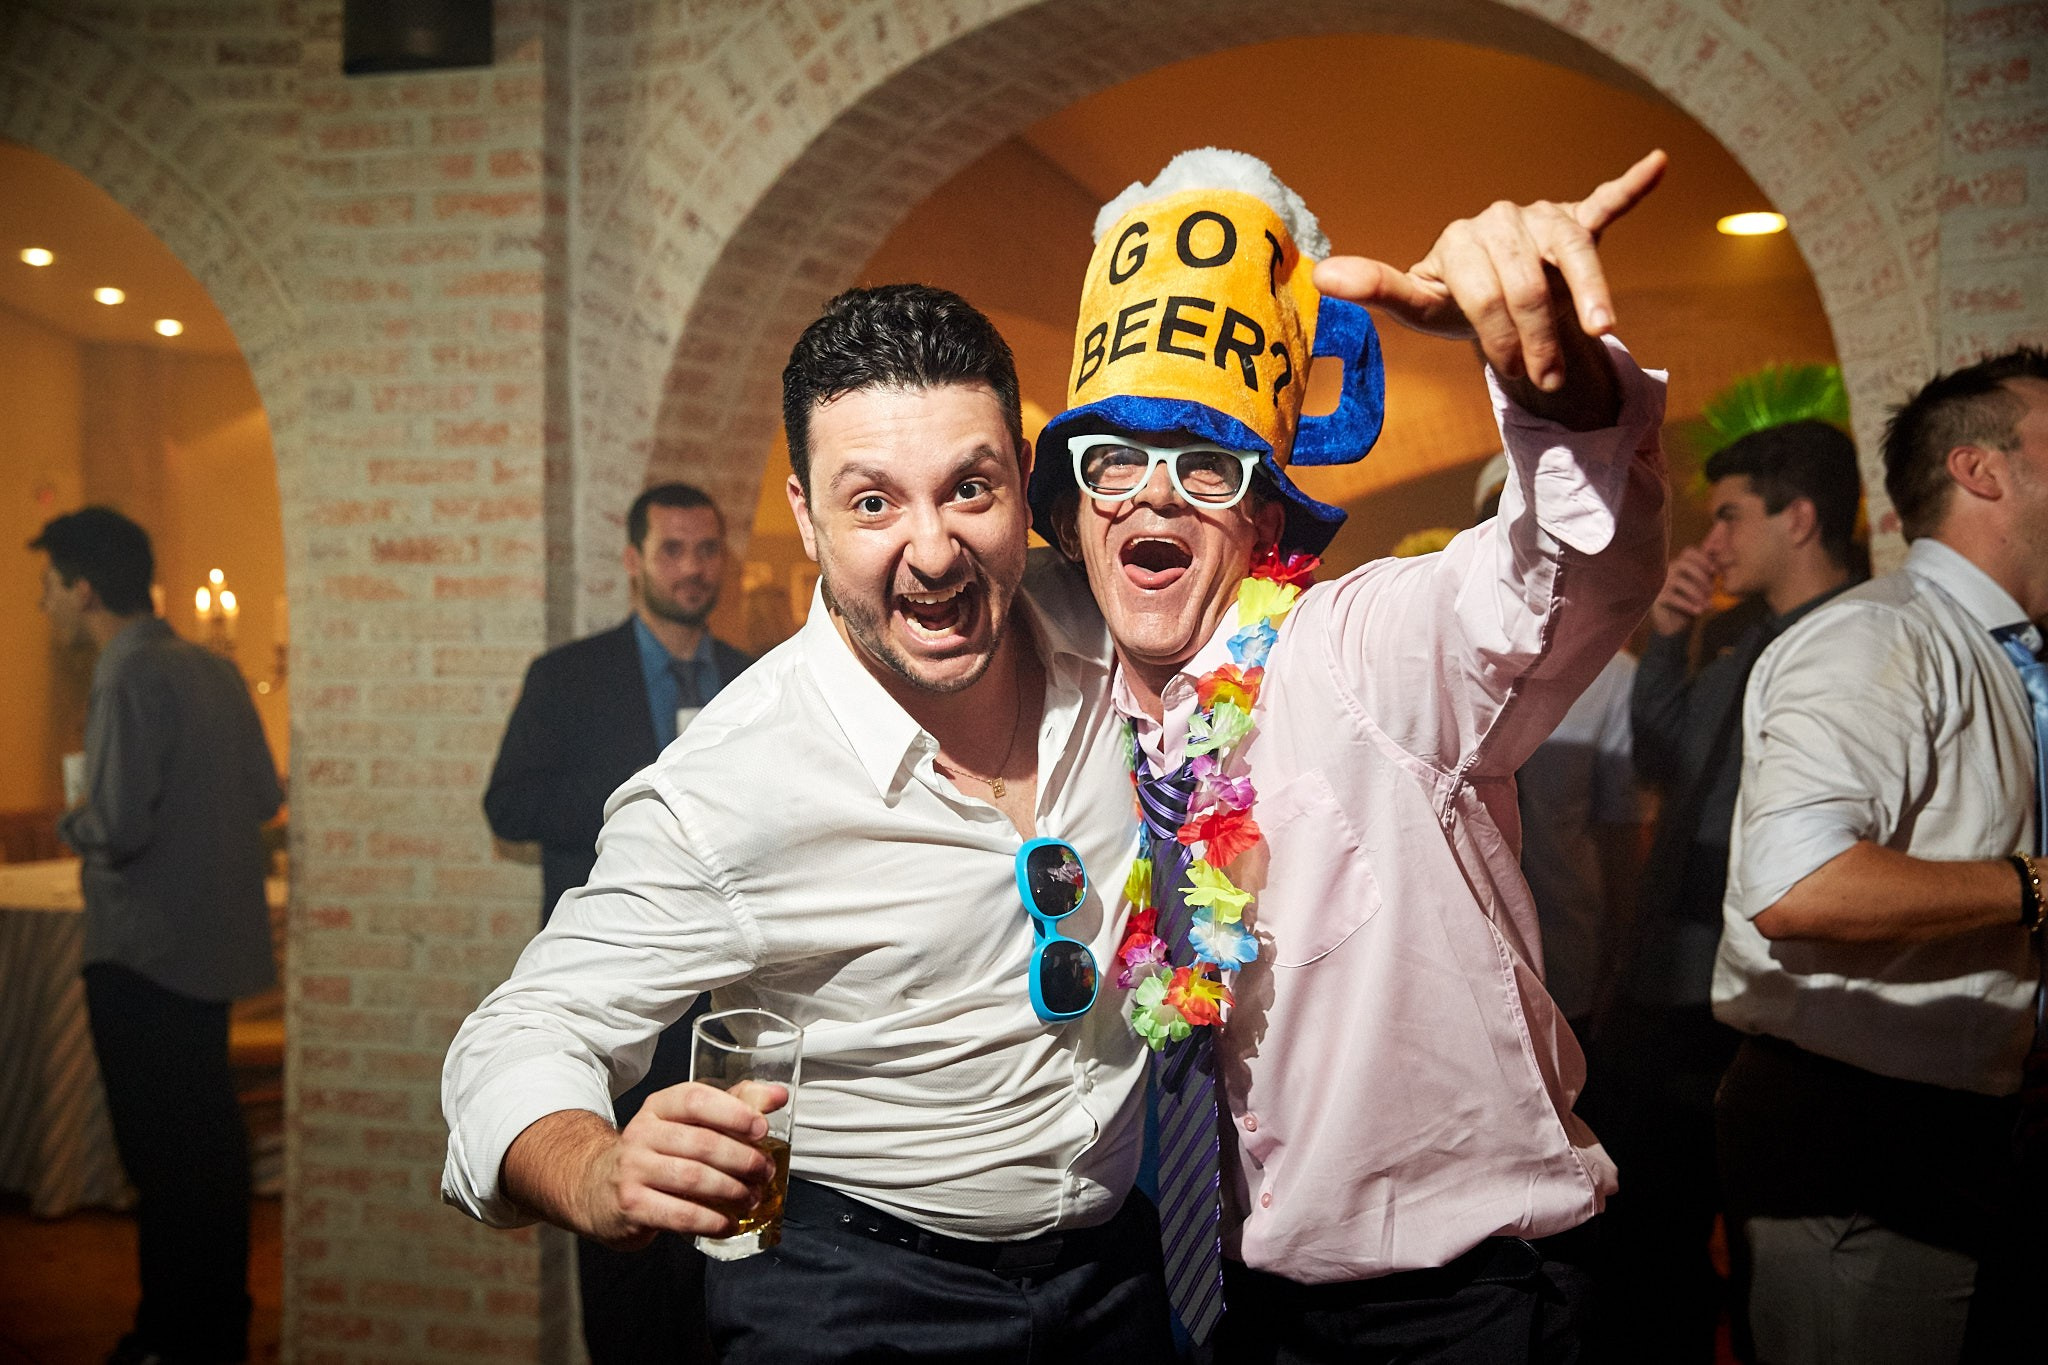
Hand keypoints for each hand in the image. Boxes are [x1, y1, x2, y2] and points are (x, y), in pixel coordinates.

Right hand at [574, 1080, 785, 1250]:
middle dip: (742, 1160)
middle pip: (701, 1143)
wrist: (597, 1188)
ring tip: (751, 1198)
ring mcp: (633, 1170)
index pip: (695, 1100)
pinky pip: (679, 1214)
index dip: (733, 1113)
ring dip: (731, 1191)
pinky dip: (711, 1221)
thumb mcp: (687, 1123)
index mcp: (659, 1107)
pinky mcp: (632, 1205)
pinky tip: (728, 1224)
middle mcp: (642, 1133)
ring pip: (693, 1179)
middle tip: (764, 1172)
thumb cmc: (657, 1153)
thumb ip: (733, 1107)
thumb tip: (778, 1096)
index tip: (762, 1129)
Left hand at [1312, 150, 1666, 392]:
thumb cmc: (1459, 308)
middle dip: (1537, 336)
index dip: (1498, 335)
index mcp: (1461, 239)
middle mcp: (1502, 218)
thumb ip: (1380, 290)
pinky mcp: (1578, 220)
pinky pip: (1606, 202)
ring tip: (1599, 333)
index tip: (1510, 372)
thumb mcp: (1422, 307)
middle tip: (1542, 377)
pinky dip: (1630, 185)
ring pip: (1573, 255)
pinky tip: (1657, 163)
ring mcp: (1543, 218)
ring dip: (1589, 300)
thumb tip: (1323, 276)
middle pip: (1529, 282)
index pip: (1483, 289)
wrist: (1498, 304)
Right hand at [1648, 545, 1717, 635]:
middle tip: (1711, 592)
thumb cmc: (1691, 601)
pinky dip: (1688, 605)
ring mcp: (1662, 584)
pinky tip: (1698, 611)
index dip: (1703, 559)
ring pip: (1680, 582)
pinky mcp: (1658, 597)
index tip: (1714, 571)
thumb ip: (1709, 571)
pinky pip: (1674, 598)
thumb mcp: (1703, 585)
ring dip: (1698, 594)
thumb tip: (1719, 555)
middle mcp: (1669, 571)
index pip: (1689, 552)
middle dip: (1701, 577)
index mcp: (1680, 564)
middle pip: (1685, 564)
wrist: (1675, 623)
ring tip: (1707, 605)